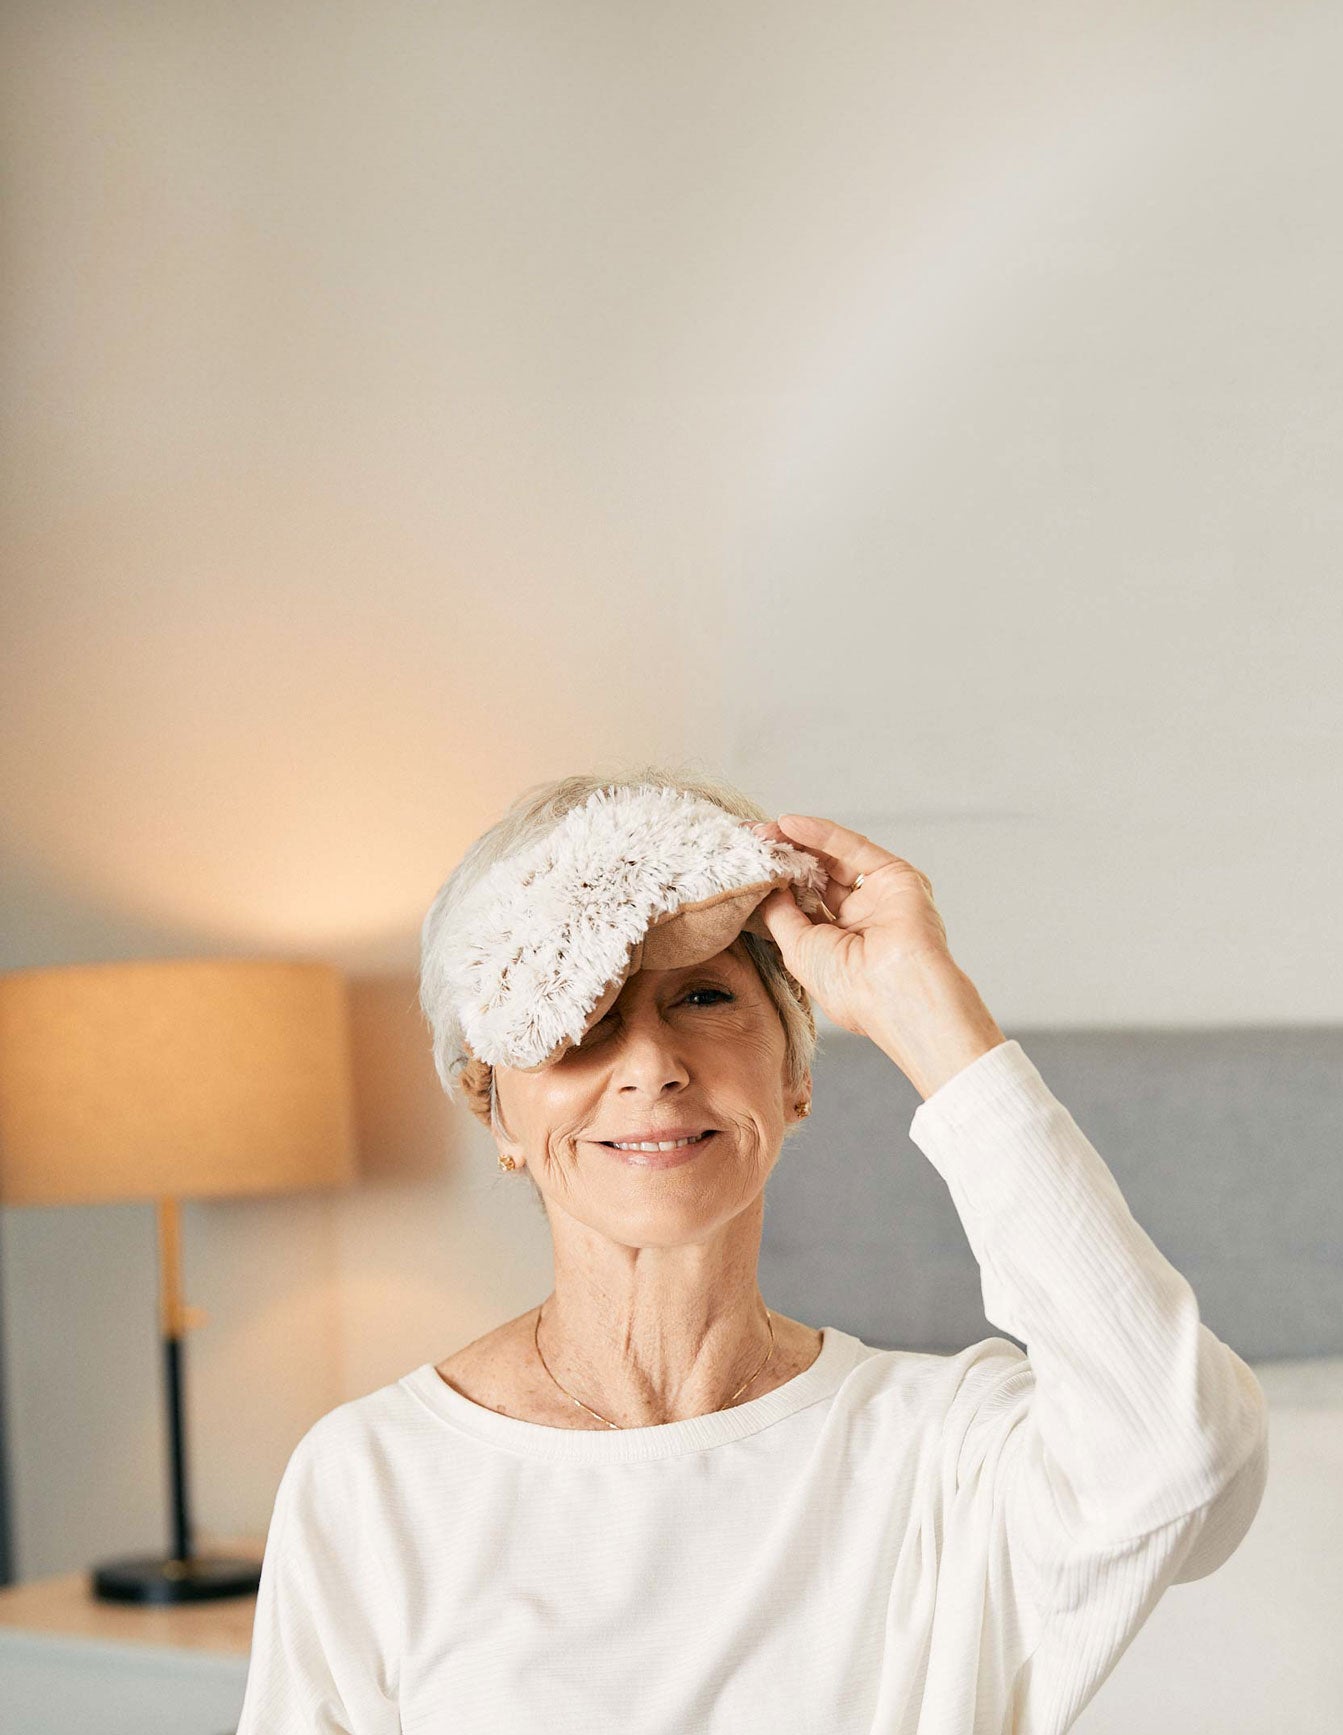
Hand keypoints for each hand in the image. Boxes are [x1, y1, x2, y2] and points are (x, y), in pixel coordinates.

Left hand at [748, 814, 1004, 1094]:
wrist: (897, 991)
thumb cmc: (851, 987)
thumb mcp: (799, 949)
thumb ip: (782, 915)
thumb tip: (767, 888)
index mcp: (841, 945)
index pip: (806, 903)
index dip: (778, 883)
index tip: (746, 866)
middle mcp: (863, 919)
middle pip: (819, 876)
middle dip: (785, 858)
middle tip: (752, 841)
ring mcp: (881, 896)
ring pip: (835, 858)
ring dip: (798, 842)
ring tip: (765, 831)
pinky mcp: (896, 876)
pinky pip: (853, 848)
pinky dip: (821, 833)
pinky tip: (790, 824)